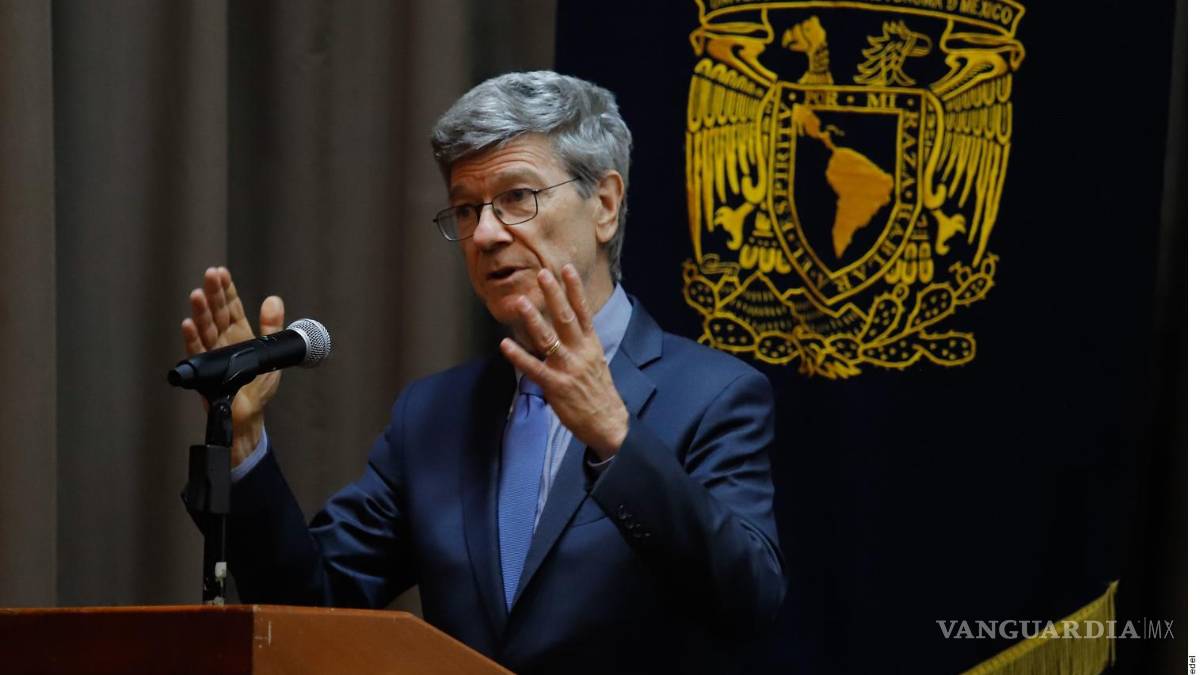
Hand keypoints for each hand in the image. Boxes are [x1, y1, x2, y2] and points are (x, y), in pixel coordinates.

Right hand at [180, 266, 284, 467]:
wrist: (248, 416)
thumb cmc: (257, 387)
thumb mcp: (271, 352)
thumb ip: (273, 327)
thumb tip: (274, 299)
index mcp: (238, 333)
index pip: (231, 306)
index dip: (226, 289)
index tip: (221, 272)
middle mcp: (222, 340)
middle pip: (216, 312)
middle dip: (213, 293)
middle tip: (210, 275)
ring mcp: (212, 354)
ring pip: (205, 328)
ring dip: (200, 312)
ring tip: (197, 294)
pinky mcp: (206, 370)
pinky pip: (196, 351)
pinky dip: (192, 338)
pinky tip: (188, 324)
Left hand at [499, 265, 627, 459]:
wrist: (608, 423)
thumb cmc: (598, 392)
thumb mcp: (595, 362)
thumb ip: (581, 344)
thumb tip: (569, 326)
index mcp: (591, 345)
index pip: (583, 311)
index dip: (574, 289)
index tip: (566, 269)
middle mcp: (581, 353)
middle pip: (566, 318)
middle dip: (554, 295)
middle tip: (542, 274)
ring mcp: (568, 369)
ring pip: (549, 339)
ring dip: (533, 319)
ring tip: (520, 302)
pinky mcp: (556, 386)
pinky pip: (534, 368)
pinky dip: (519, 356)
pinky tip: (505, 344)